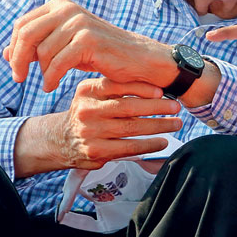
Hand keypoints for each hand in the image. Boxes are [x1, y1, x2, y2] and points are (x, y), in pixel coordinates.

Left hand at [4, 0, 173, 91]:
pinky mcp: (89, 40)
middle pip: (26, 34)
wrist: (139, 60)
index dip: (13, 48)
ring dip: (41, 72)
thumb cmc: (102, 54)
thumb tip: (4, 52)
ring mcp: (79, 22)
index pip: (23, 24)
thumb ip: (38, 46)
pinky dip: (52, 78)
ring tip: (49, 83)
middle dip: (18, 60)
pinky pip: (58, 62)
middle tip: (19, 79)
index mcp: (60, 5)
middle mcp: (68, 9)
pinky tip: (54, 86)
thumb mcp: (66, 47)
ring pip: (42, 51)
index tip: (15, 68)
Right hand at [13, 77, 181, 175]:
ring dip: (159, 126)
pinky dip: (149, 145)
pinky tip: (162, 142)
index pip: (117, 85)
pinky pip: (129, 147)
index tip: (162, 91)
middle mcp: (87, 110)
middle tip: (176, 107)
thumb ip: (116, 89)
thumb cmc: (88, 113)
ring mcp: (90, 132)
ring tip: (176, 123)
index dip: (142, 87)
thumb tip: (156, 88)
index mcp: (87, 90)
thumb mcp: (94, 95)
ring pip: (132, 128)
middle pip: (128, 107)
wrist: (60, 139)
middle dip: (157, 107)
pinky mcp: (95, 151)